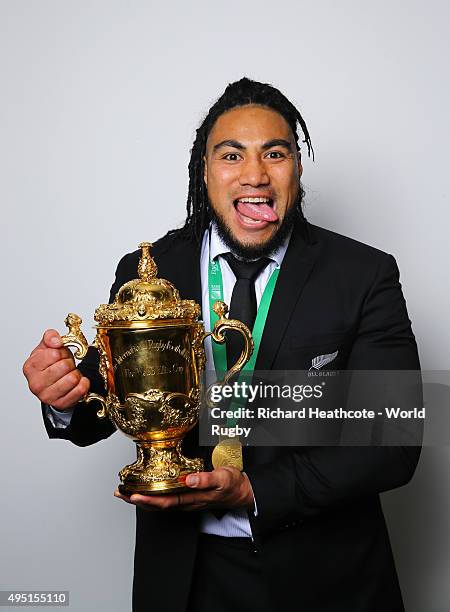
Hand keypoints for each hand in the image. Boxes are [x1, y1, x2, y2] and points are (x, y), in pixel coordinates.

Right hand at [23, 329, 89, 409]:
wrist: (52, 384)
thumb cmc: (49, 364)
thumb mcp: (46, 347)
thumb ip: (50, 337)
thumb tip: (56, 341)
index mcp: (30, 367)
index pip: (54, 354)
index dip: (61, 352)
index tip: (59, 355)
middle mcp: (35, 384)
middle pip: (65, 366)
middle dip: (69, 362)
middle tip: (66, 365)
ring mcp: (47, 396)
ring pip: (73, 379)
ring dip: (76, 373)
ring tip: (69, 373)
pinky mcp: (60, 404)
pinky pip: (80, 390)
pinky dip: (83, 383)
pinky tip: (77, 381)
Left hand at [114, 467, 254, 511]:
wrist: (241, 492)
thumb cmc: (232, 485)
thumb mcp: (223, 478)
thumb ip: (206, 479)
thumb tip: (189, 479)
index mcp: (192, 498)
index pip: (165, 502)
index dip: (148, 499)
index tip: (133, 495)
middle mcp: (186, 502)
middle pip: (157, 505)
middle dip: (137, 500)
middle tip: (120, 493)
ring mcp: (186, 501)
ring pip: (159, 502)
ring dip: (142, 498)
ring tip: (125, 492)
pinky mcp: (187, 497)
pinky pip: (165, 498)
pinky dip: (152, 494)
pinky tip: (146, 489)